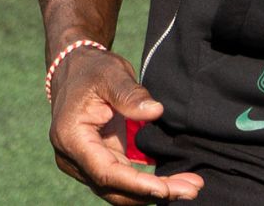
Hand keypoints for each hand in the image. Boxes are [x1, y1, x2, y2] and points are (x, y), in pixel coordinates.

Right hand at [49, 48, 202, 203]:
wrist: (76, 70)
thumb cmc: (92, 70)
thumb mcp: (111, 74)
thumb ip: (130, 94)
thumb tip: (156, 111)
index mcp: (72, 138)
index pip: (105, 172)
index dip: (135, 184)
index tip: (164, 190)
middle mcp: (74, 159)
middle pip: (114, 188)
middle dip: (152, 193)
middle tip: (191, 189)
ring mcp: (85, 164)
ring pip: (119, 190)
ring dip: (153, 192)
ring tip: (189, 187)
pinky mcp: (99, 162)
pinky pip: (123, 181)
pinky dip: (146, 185)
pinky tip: (173, 183)